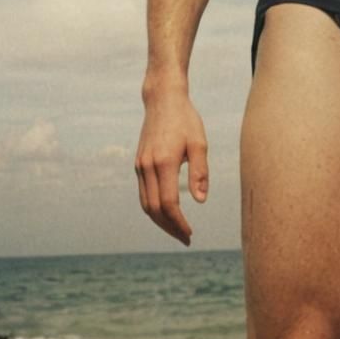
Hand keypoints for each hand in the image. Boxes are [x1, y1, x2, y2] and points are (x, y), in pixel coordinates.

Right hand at [135, 90, 208, 245]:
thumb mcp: (199, 143)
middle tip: (185, 238)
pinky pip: (143, 193)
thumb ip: (200, 171)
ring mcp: (140, 166)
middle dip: (169, 227)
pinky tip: (167, 212)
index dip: (178, 222)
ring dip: (160, 221)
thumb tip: (200, 201)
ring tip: (177, 230)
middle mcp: (147, 167)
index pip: (168, 204)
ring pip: (145, 204)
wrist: (163, 100)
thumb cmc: (185, 119)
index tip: (190, 233)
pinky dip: (153, 208)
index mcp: (164, 162)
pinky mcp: (139, 164)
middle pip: (154, 209)